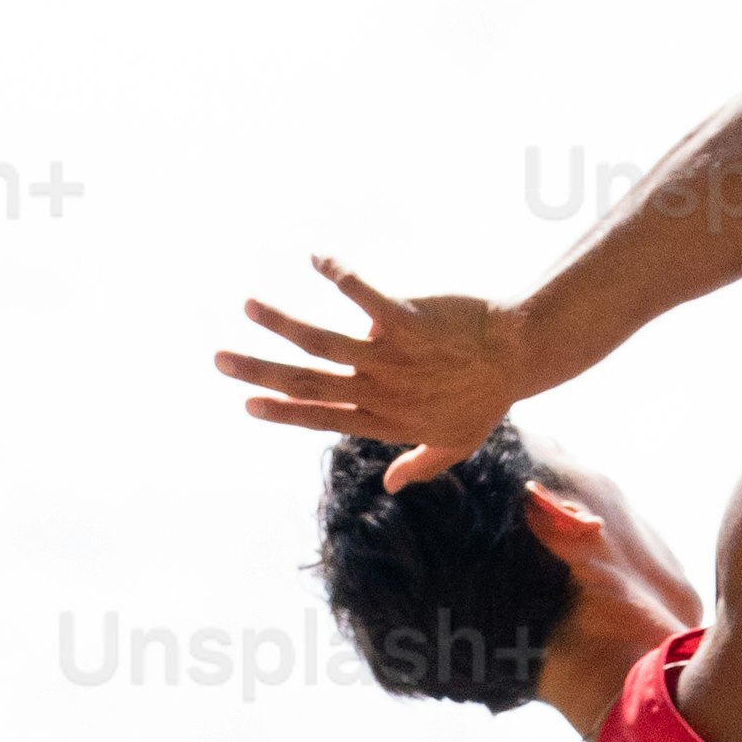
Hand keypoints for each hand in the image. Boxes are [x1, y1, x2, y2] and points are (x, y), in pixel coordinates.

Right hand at [211, 261, 528, 492]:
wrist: (523, 356)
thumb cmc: (488, 396)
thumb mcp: (456, 444)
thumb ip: (419, 464)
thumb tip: (389, 483)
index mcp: (384, 418)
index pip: (322, 417)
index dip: (282, 412)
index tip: (247, 404)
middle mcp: (381, 391)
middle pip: (308, 384)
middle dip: (259, 372)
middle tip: (218, 358)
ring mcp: (394, 358)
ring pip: (325, 344)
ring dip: (283, 324)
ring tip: (249, 306)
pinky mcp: (410, 323)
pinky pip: (366, 297)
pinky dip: (339, 276)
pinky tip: (315, 258)